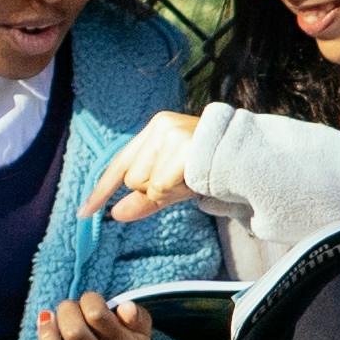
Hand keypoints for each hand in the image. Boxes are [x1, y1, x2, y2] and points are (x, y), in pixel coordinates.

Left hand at [90, 112, 206, 220]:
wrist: (254, 160)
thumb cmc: (211, 171)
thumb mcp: (173, 186)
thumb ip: (144, 198)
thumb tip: (115, 213)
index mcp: (157, 128)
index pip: (120, 163)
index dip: (102, 190)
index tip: (84, 212)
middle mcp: (161, 126)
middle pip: (132, 179)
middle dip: (156, 190)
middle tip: (186, 181)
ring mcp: (171, 133)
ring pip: (145, 184)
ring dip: (170, 191)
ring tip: (194, 179)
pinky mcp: (183, 145)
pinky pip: (159, 185)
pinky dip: (176, 191)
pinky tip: (196, 179)